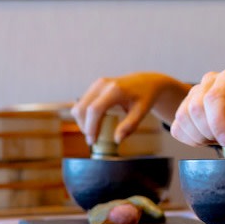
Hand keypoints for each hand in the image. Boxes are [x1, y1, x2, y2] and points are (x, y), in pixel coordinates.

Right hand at [72, 72, 187, 145]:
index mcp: (115, 90)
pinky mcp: (94, 87)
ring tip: (95, 131)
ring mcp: (97, 84)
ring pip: (79, 106)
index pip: (94, 109)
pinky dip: (85, 116)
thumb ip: (129, 126)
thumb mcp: (141, 112)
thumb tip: (117, 140)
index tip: (92, 141)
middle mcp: (102, 84)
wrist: (146, 82)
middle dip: (84, 126)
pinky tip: (96, 123)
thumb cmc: (145, 97)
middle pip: (82, 108)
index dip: (90, 127)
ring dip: (83, 122)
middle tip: (93, 139)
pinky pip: (83, 104)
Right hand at [170, 68, 224, 155]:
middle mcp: (210, 81)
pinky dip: (191, 140)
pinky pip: (178, 127)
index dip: (217, 123)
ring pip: (183, 118)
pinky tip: (207, 140)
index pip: (214, 98)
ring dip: (200, 137)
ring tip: (219, 139)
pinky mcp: (186, 108)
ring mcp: (195, 94)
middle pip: (195, 109)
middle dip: (209, 132)